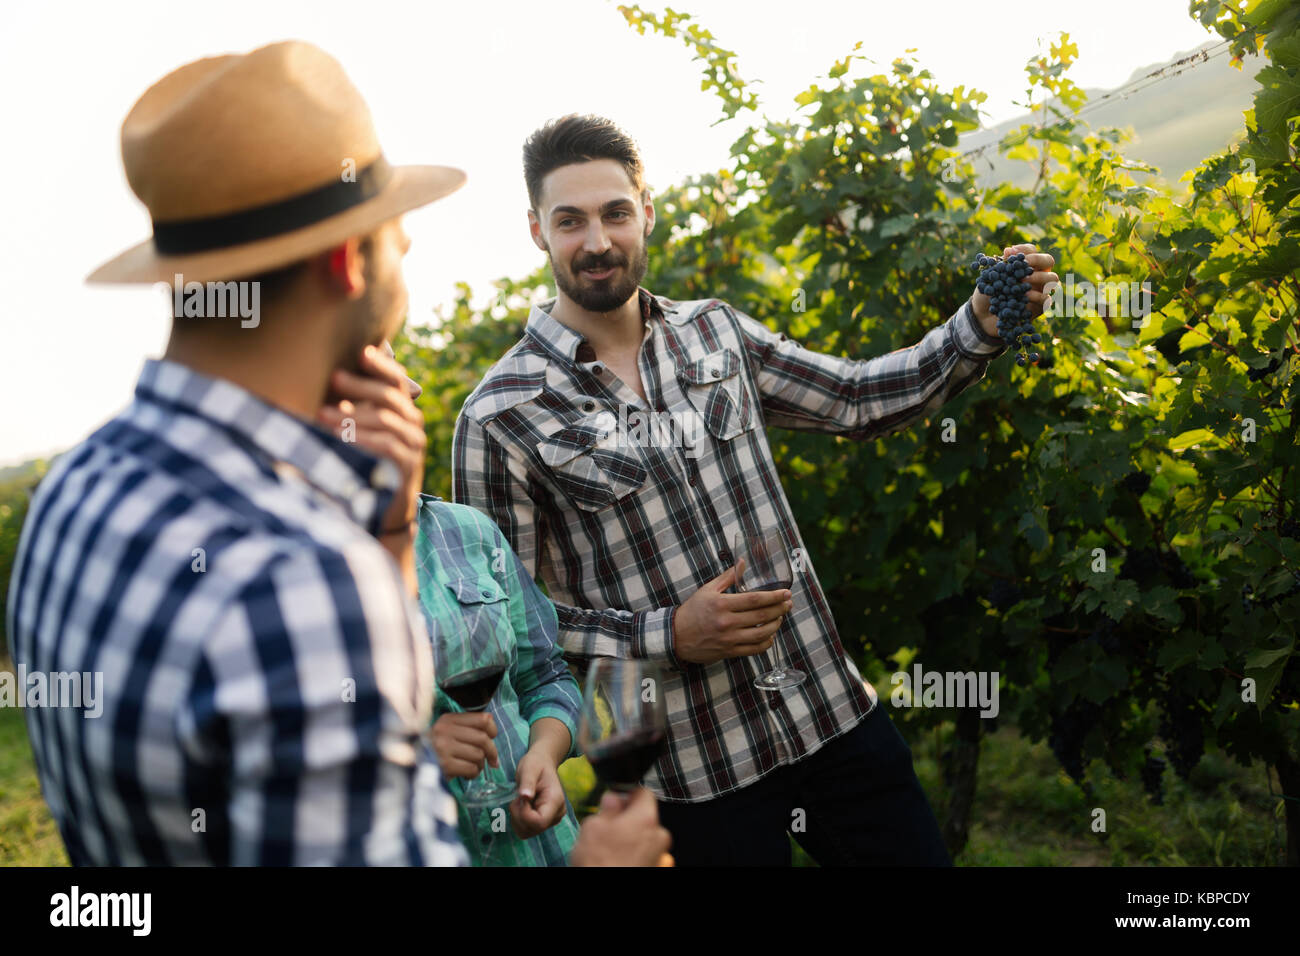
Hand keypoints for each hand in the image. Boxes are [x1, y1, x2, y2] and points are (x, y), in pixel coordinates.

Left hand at [317, 344, 426, 535]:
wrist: (383, 509)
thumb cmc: (363, 464)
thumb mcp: (357, 432)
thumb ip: (349, 409)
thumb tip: (323, 380)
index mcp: (402, 412)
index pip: (396, 380)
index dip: (382, 364)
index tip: (361, 352)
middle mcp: (413, 425)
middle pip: (391, 396)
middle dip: (361, 385)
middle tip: (333, 378)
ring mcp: (414, 447)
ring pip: (387, 420)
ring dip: (352, 415)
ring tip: (322, 414)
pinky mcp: (408, 468)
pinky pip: (387, 447)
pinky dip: (363, 440)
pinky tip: (340, 438)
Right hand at [428, 712, 498, 778]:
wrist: (412, 764)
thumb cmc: (434, 749)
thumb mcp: (447, 731)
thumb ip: (467, 728)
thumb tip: (493, 733)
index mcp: (448, 719)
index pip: (482, 719)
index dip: (493, 729)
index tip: (492, 738)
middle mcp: (445, 730)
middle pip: (483, 738)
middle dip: (492, 752)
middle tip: (493, 761)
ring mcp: (443, 747)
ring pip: (478, 755)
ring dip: (480, 765)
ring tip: (472, 768)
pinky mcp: (444, 765)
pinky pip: (471, 769)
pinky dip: (473, 774)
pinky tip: (465, 775)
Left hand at [509, 750, 567, 838]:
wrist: (542, 764)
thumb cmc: (536, 764)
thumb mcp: (529, 768)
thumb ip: (527, 782)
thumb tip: (525, 796)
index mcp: (555, 801)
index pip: (539, 822)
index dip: (524, 814)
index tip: (520, 798)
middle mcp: (556, 814)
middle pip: (532, 829)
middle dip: (518, 816)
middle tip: (517, 797)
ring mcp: (551, 820)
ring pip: (527, 832)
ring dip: (517, 818)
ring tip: (520, 800)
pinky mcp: (544, 822)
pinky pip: (526, 830)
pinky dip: (519, 821)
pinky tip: (521, 806)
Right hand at [570, 788, 671, 866]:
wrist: (603, 894)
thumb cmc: (599, 863)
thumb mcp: (593, 826)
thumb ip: (607, 807)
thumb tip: (613, 798)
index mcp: (646, 818)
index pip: (644, 792)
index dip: (628, 793)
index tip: (617, 799)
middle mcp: (659, 835)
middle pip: (644, 816)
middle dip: (627, 818)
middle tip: (607, 826)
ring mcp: (660, 854)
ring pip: (644, 836)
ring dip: (630, 837)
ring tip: (609, 847)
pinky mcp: (654, 867)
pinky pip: (644, 852)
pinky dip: (633, 853)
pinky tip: (616, 859)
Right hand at [671, 560, 791, 665]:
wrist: (676, 636)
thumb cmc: (692, 611)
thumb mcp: (707, 590)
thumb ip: (727, 577)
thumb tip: (743, 562)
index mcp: (722, 604)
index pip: (755, 599)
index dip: (774, 596)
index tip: (785, 593)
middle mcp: (727, 622)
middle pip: (761, 615)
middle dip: (780, 608)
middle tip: (789, 603)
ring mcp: (729, 638)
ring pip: (761, 633)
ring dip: (775, 625)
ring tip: (781, 617)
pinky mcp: (729, 651)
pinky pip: (754, 649)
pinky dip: (766, 642)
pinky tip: (770, 635)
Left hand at [971, 243, 1059, 337]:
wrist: (983, 316)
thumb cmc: (988, 293)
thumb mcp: (990, 278)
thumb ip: (1000, 264)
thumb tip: (1009, 250)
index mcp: (1025, 265)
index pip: (1032, 250)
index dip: (1025, 249)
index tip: (1011, 251)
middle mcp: (1036, 275)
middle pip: (1048, 260)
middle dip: (1037, 259)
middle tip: (1024, 264)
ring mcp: (1040, 290)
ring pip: (1053, 279)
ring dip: (1039, 277)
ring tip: (1023, 280)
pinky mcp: (1040, 307)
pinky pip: (1046, 299)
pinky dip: (1037, 296)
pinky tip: (1025, 295)